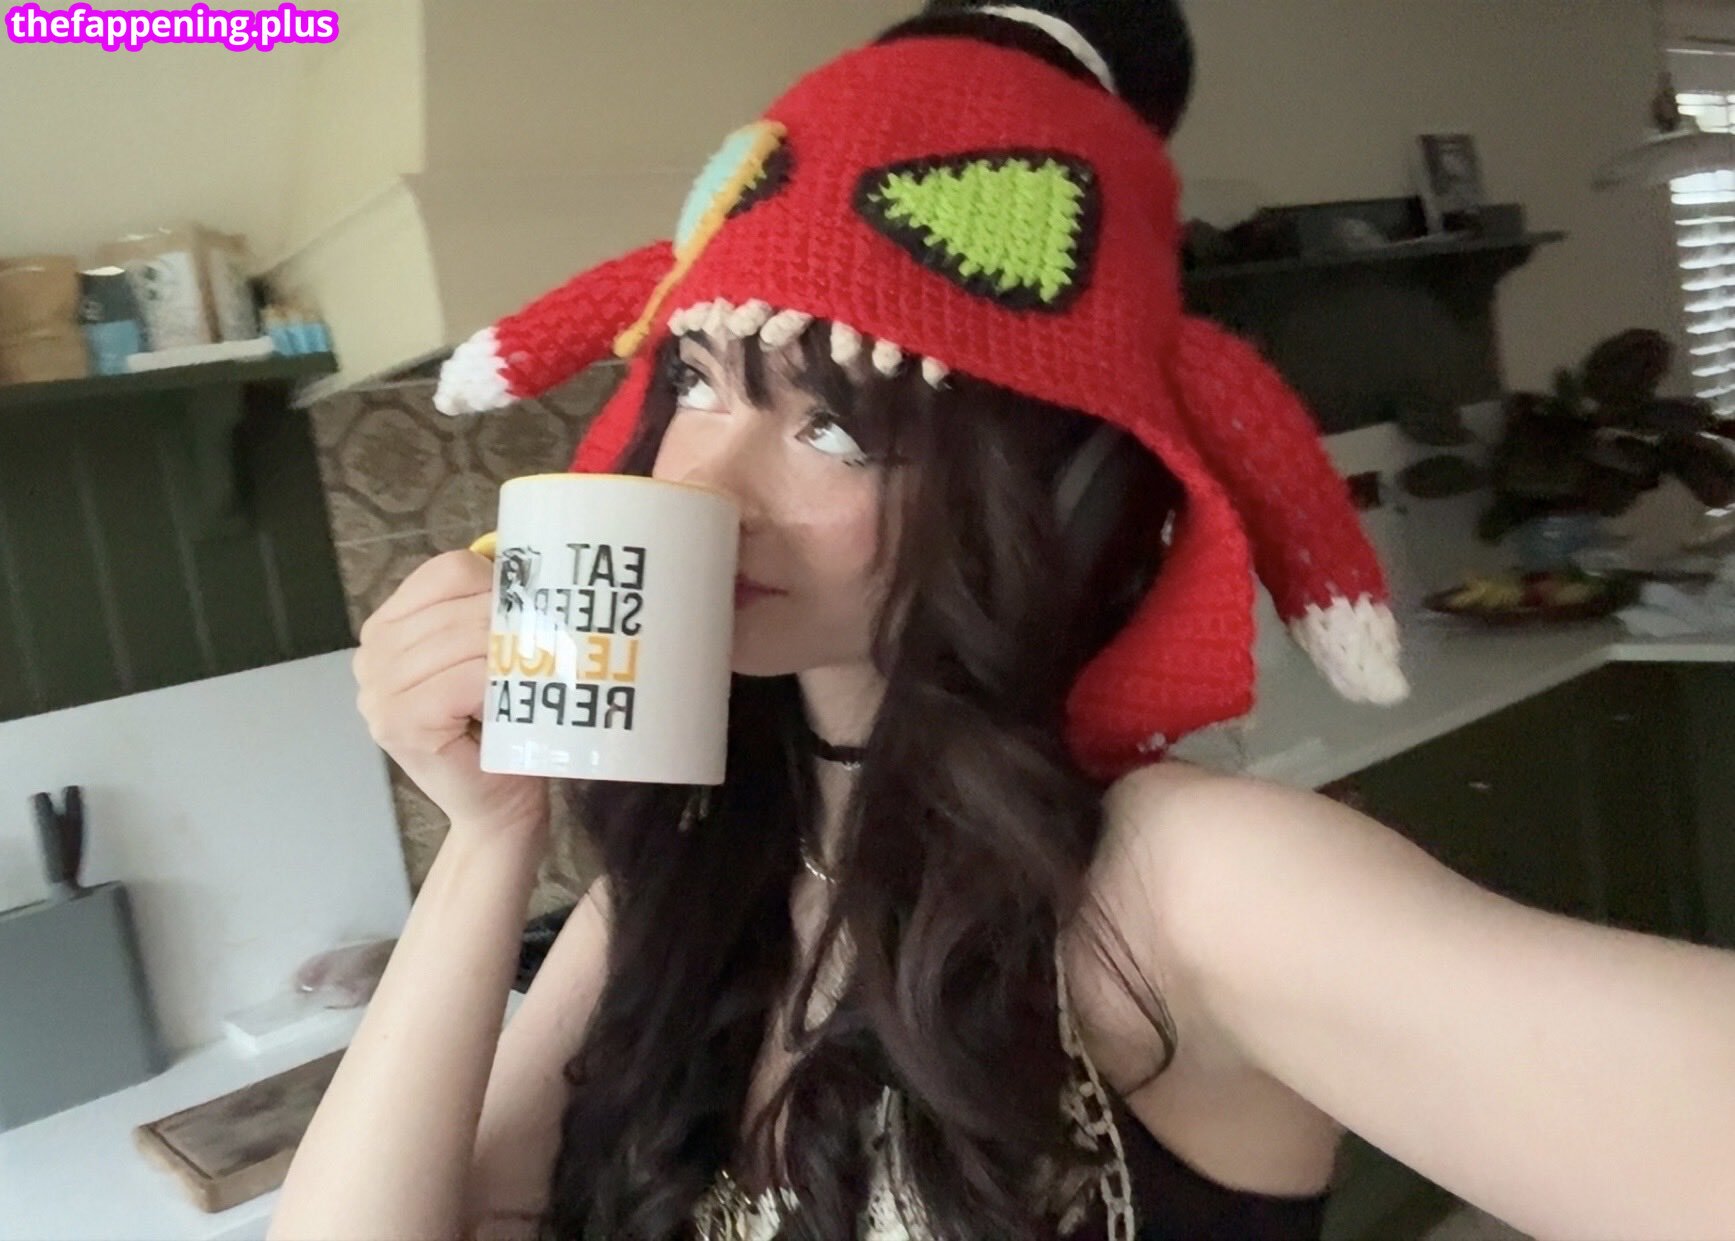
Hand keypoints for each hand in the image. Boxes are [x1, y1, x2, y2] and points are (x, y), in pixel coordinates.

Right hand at [353, 549, 548, 844]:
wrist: (499, 802)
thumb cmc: (502, 727)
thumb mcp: (490, 655)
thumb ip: (488, 611)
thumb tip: (527, 563)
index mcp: (389, 626)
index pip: (447, 571)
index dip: (497, 583)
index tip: (533, 609)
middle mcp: (371, 654)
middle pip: (457, 606)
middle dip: (513, 620)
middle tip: (554, 640)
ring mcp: (377, 691)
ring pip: (463, 641)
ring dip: (510, 653)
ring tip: (538, 669)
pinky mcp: (398, 723)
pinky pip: (461, 681)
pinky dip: (496, 685)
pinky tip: (511, 700)